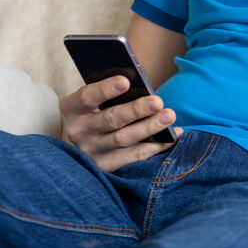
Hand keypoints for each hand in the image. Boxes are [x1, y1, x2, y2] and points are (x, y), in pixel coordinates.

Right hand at [59, 75, 180, 171]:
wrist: (87, 142)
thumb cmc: (98, 109)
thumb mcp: (96, 99)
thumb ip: (112, 91)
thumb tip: (141, 81)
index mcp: (73, 108)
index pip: (87, 97)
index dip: (105, 89)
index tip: (126, 81)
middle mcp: (79, 131)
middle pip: (110, 120)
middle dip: (135, 110)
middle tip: (157, 101)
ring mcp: (93, 151)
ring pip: (124, 139)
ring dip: (149, 127)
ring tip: (169, 116)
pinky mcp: (107, 166)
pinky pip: (136, 156)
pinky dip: (157, 145)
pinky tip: (174, 134)